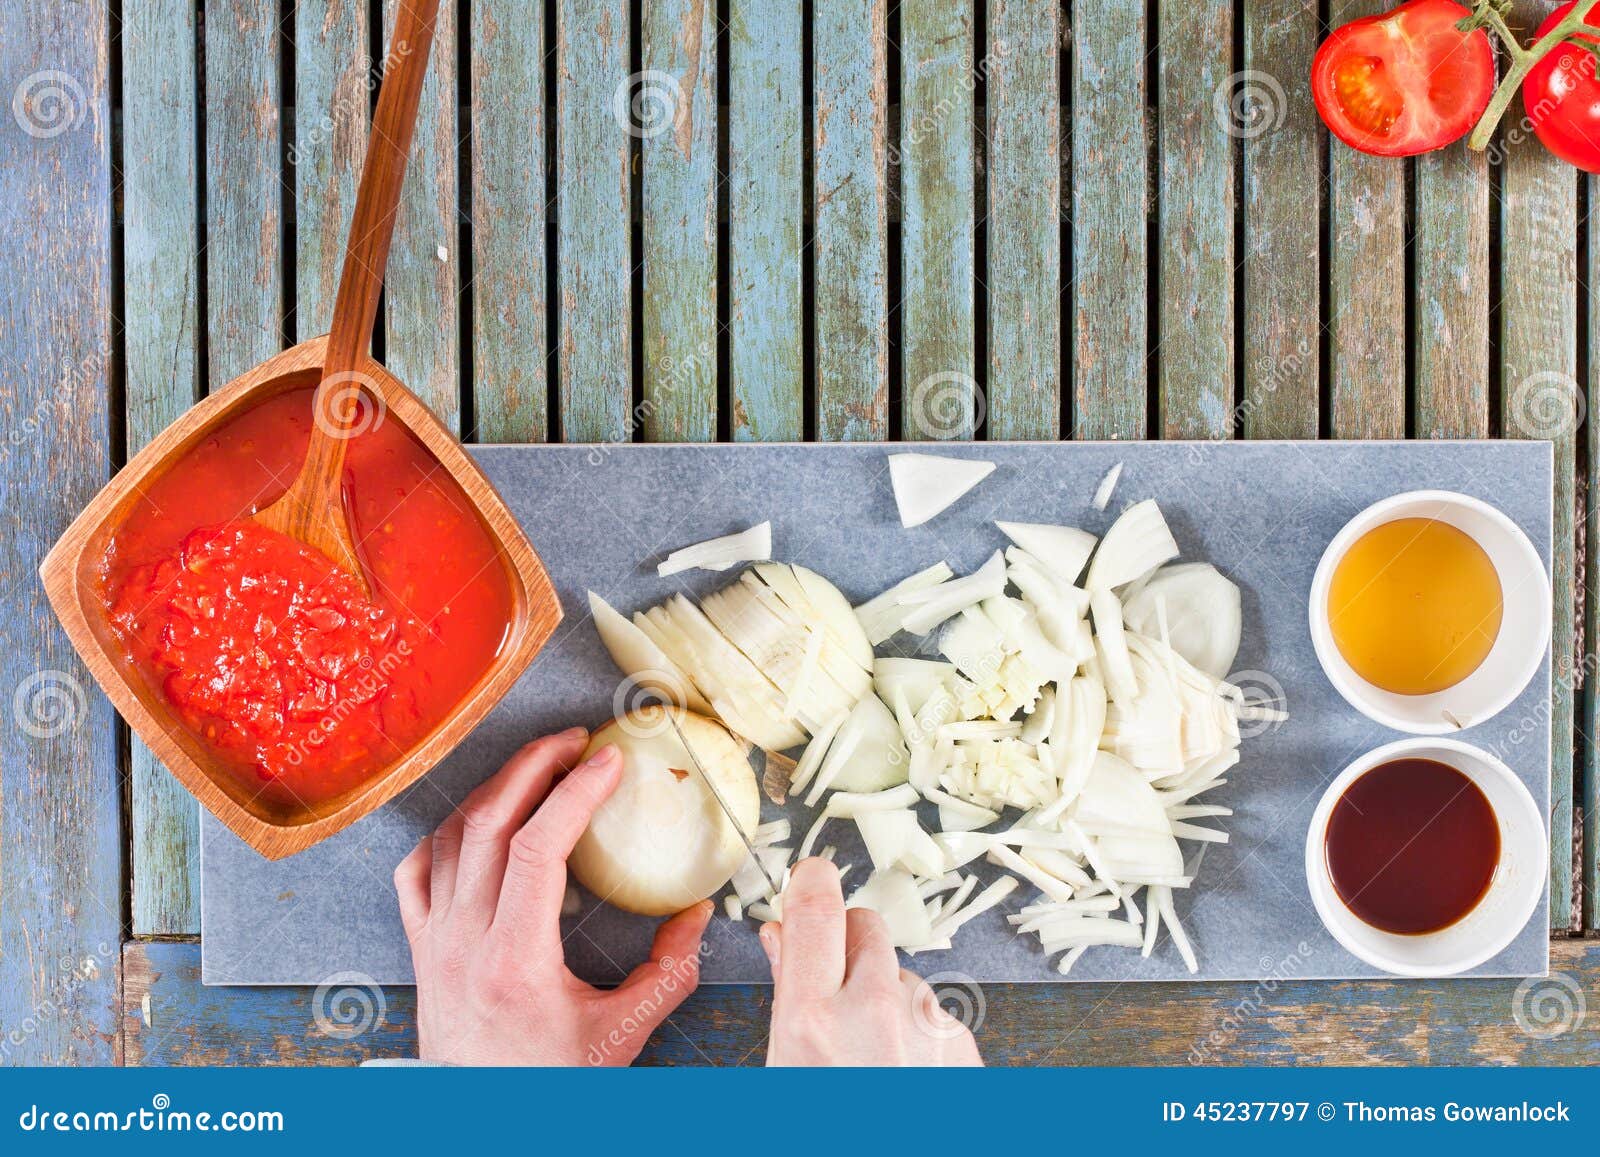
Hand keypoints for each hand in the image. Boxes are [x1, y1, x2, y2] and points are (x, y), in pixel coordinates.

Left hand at [394, 727, 712, 1065]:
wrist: (482, 1125)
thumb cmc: (547, 1084)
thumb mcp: (622, 1034)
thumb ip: (669, 973)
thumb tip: (697, 915)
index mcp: (515, 958)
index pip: (540, 848)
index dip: (576, 793)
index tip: (610, 762)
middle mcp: (464, 940)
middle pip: (488, 823)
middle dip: (534, 766)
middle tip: (575, 741)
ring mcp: (434, 941)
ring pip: (450, 837)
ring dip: (495, 790)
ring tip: (538, 767)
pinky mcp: (420, 949)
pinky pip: (416, 871)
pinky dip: (445, 833)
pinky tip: (475, 820)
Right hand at [759, 858, 982, 1065]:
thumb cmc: (828, 1146)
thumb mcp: (783, 1072)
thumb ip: (785, 998)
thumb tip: (781, 935)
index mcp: (814, 1021)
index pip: (816, 907)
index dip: (810, 882)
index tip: (807, 878)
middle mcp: (875, 1014)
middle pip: (863, 924)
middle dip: (844, 942)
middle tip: (831, 990)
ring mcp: (925, 1025)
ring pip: (898, 972)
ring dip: (881, 994)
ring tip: (869, 1053)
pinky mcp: (960, 1041)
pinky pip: (929, 1009)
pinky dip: (913, 1028)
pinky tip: (899, 1068)